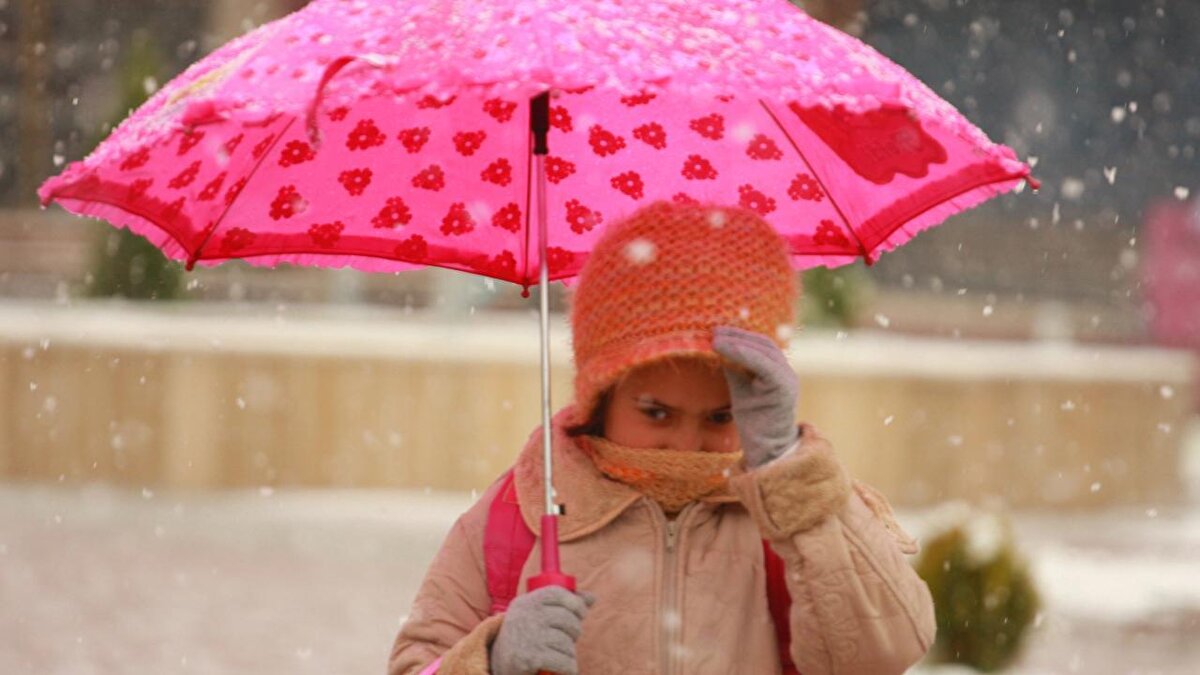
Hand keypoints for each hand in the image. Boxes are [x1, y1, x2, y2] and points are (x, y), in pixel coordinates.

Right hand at [490, 586, 594, 674]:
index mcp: (527, 602)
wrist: (498, 664)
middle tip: (566, 640)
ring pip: (568, 644)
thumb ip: (564, 605)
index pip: (558, 593)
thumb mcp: (538, 615)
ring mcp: (528, 636)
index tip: (581, 613)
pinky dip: (568, 668)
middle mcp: (526, 616)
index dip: (576, 603)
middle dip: (574, 633)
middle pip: (568, 620)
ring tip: (558, 655)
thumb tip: (592, 597)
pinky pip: (566, 662)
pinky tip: (562, 668)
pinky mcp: (531, 658)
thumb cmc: (525, 636)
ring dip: (569, 654)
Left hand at [712, 326, 799, 468]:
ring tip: (715, 340)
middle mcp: (787, 372)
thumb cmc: (754, 421)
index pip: (761, 345)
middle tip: (713, 332)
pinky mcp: (783, 388)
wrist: (767, 450)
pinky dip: (743, 354)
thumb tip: (718, 348)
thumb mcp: (742, 388)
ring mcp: (788, 379)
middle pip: (763, 344)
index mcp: (778, 371)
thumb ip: (735, 369)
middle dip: (737, 335)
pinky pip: (764, 365)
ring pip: (764, 351)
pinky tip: (723, 350)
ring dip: (737, 342)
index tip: (717, 331)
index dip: (740, 335)